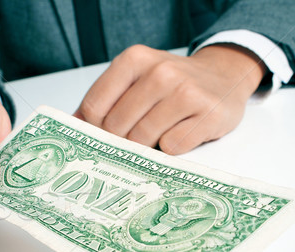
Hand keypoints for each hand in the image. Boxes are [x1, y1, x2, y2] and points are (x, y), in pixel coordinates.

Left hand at [74, 44, 265, 154]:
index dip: (95, 129)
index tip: (104, 136)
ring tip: (158, 134)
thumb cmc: (173, 84)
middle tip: (134, 139)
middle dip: (122, 141)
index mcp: (135, 59)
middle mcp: (160, 72)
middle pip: (117, 127)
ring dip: (146, 147)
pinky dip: (171, 149)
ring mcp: (186, 93)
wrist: (223, 77)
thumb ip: (106, 100)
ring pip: (143, 139)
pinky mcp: (207, 115)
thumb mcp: (136, 79)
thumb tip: (70, 125)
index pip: (95, 107)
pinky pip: (172, 148)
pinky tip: (180, 133)